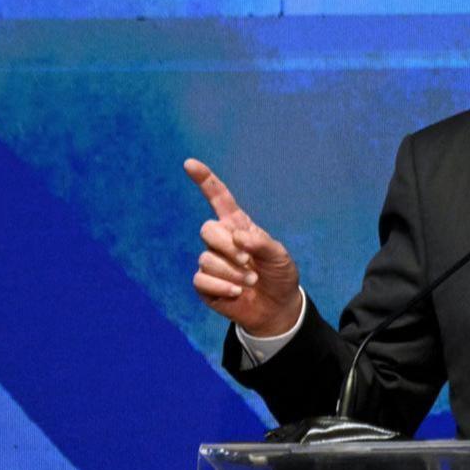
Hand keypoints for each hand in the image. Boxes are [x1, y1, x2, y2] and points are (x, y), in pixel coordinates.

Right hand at [184, 158, 302, 335]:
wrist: (277, 306)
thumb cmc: (279, 275)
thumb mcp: (280, 256)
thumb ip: (262, 243)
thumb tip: (237, 237)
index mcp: (238, 226)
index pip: (219, 198)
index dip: (205, 180)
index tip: (190, 164)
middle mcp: (221, 241)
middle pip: (207, 229)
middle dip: (229, 247)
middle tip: (249, 261)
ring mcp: (210, 261)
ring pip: (206, 258)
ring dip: (232, 272)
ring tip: (250, 282)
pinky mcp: (204, 283)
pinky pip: (201, 279)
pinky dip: (222, 287)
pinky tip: (236, 293)